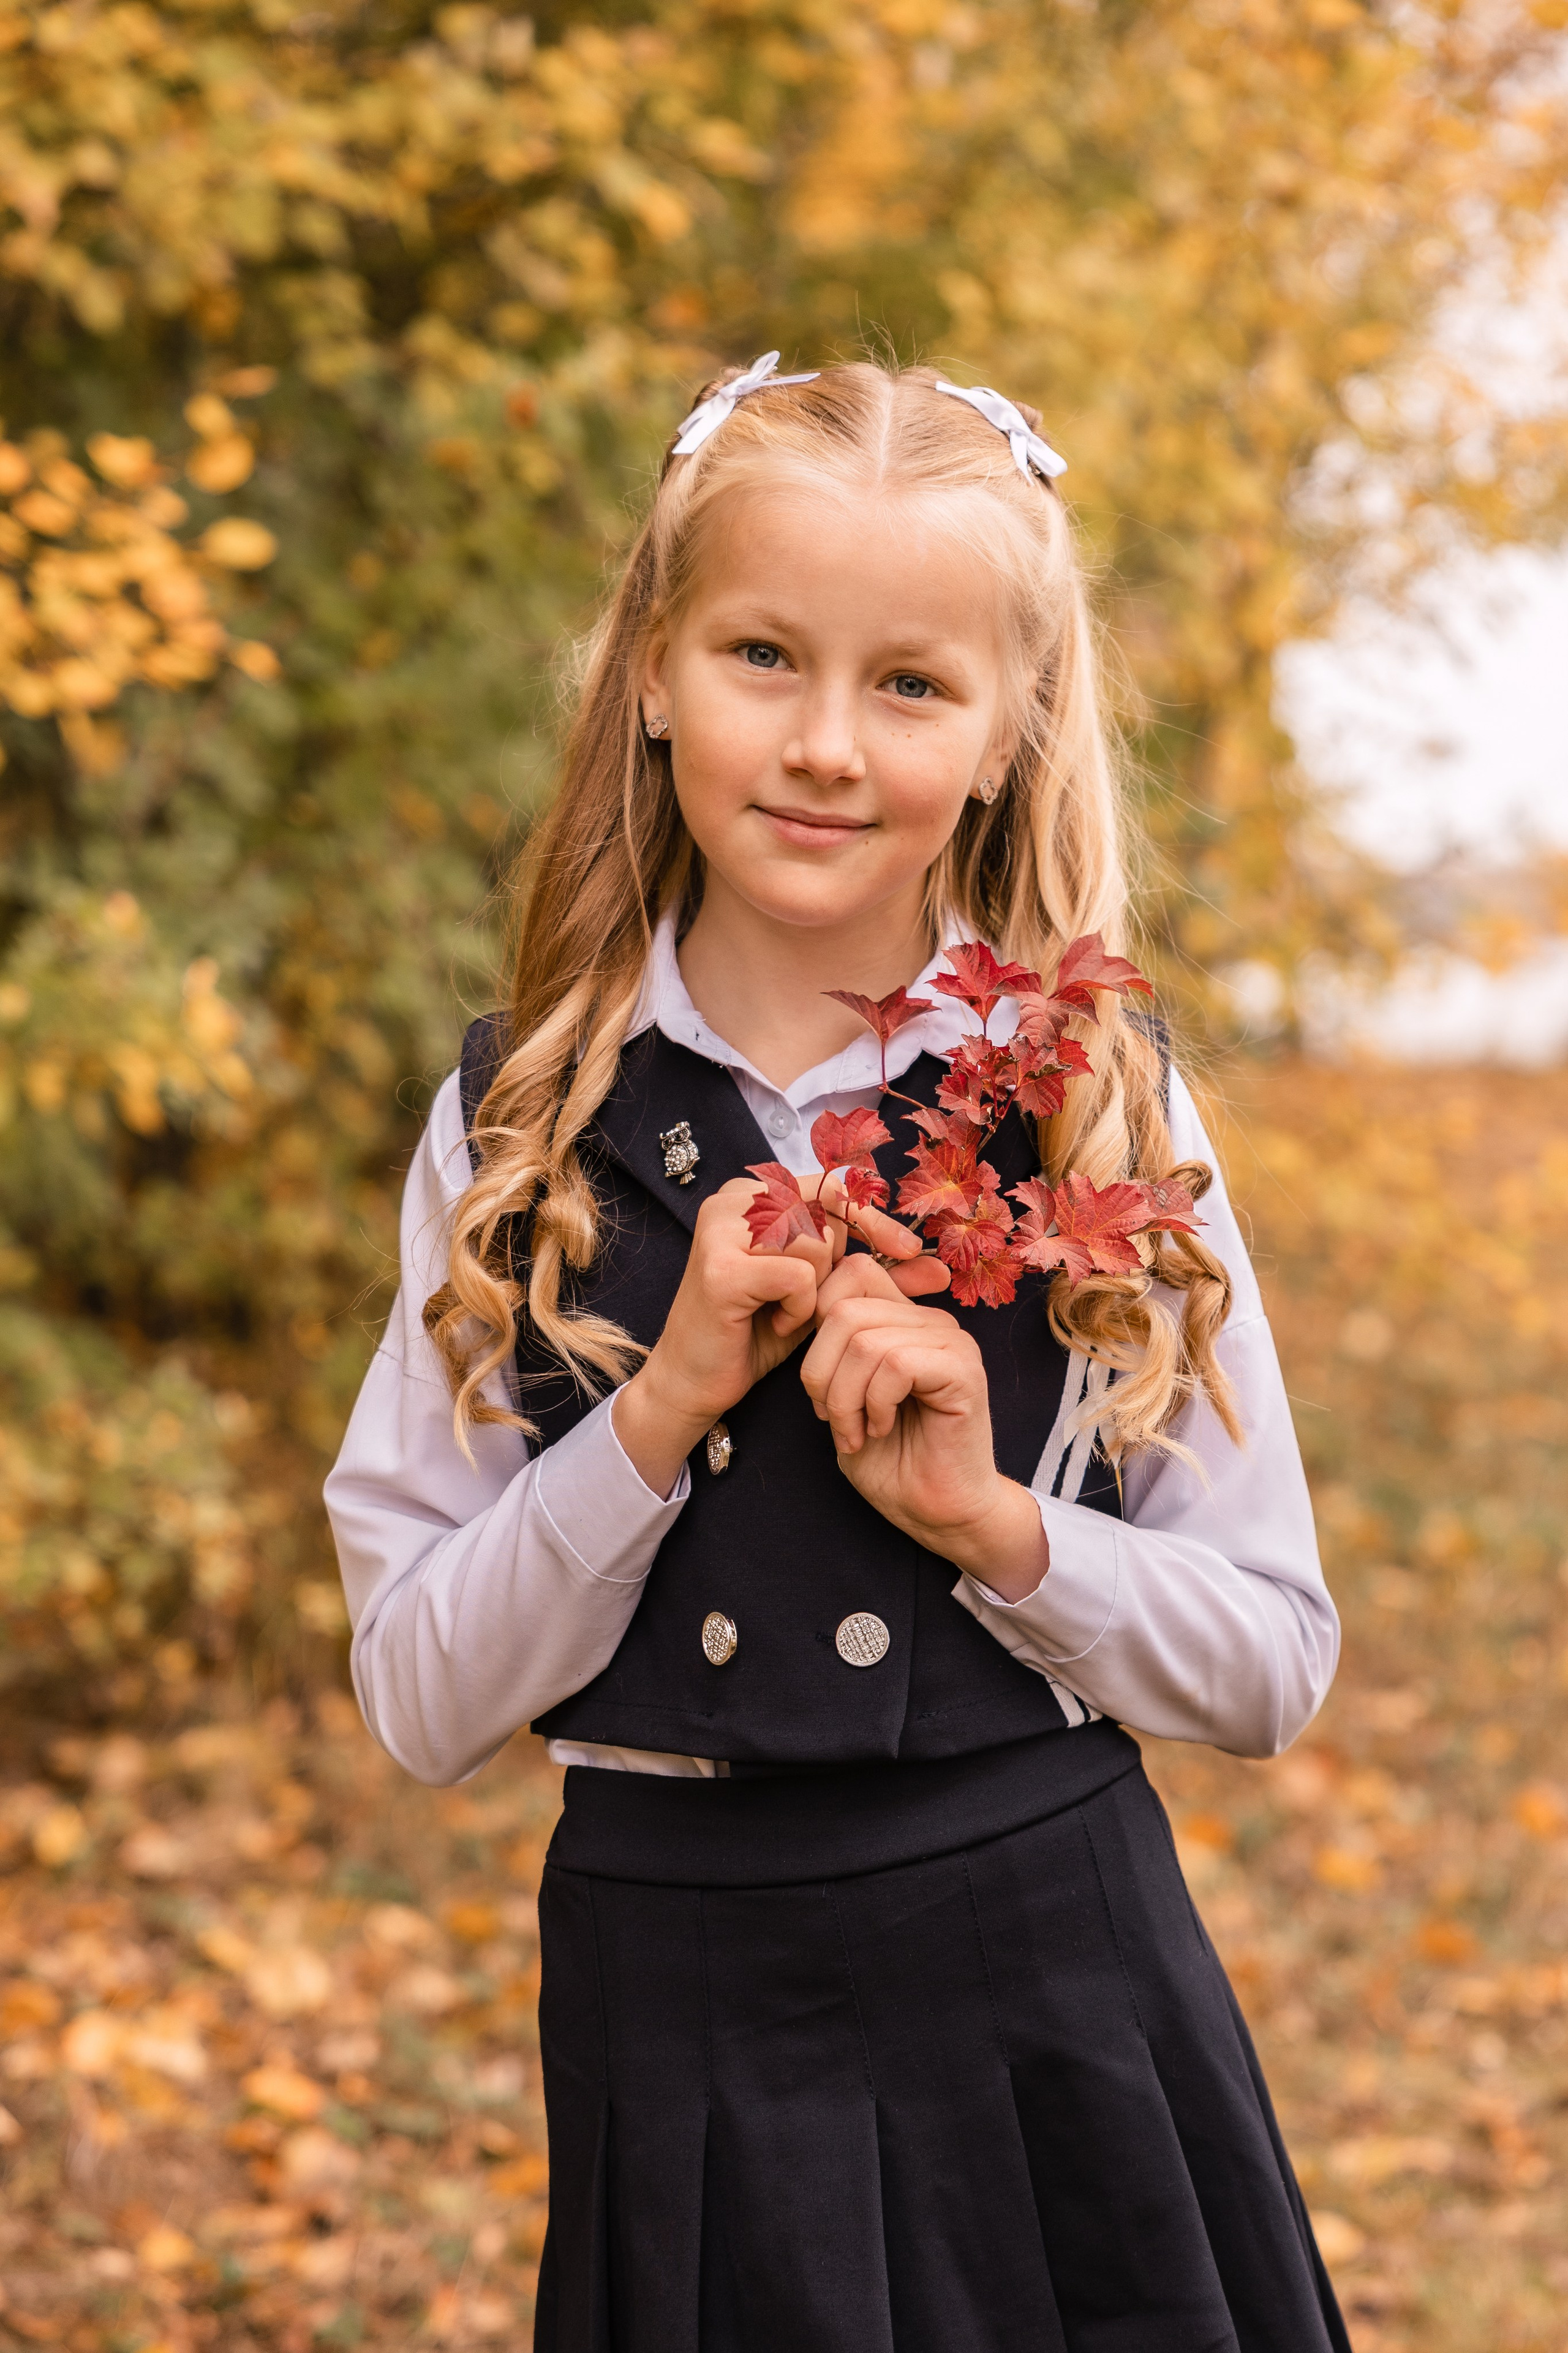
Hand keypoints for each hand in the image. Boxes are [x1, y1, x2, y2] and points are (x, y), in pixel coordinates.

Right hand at [613, 1171, 946, 1497]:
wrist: (696, 1382)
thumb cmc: (758, 1332)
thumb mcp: (823, 1294)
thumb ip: (876, 1274)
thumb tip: (940, 1269)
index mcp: (752, 1193)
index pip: (831, 1183)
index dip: (873, 1215)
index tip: (908, 1251)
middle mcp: (733, 1199)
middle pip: (827, 1208)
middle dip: (845, 1256)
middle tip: (822, 1298)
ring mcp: (721, 1229)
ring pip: (817, 1241)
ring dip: (817, 1288)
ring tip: (787, 1313)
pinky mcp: (721, 1268)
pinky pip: (800, 1276)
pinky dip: (799, 1308)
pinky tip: (774, 1324)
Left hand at [799, 1261, 1050, 1599]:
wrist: (936, 1511)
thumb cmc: (890, 1460)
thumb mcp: (842, 1396)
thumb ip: (832, 1348)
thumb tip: (801, 1309)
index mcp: (903, 1319)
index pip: (851, 1273)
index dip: (815, 1321)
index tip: (815, 1385)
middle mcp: (930, 1321)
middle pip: (845, 1308)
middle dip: (819, 1371)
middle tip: (829, 1418)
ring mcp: (951, 1341)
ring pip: (864, 1339)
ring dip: (844, 1397)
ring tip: (856, 1432)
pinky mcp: (963, 1370)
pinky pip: (895, 1363)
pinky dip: (874, 1403)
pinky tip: (882, 1428)